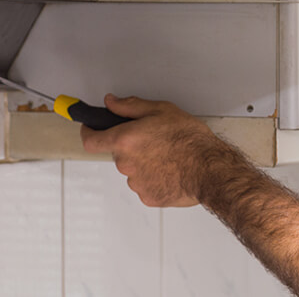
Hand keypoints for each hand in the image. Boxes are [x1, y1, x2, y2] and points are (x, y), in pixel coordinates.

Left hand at [80, 94, 224, 206]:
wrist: (210, 169)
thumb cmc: (190, 140)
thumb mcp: (162, 110)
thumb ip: (130, 106)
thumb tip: (112, 102)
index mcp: (125, 140)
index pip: (90, 140)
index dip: (89, 132)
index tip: (92, 129)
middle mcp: (125, 163)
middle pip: (119, 154)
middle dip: (132, 147)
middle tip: (155, 140)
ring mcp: (136, 183)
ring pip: (133, 170)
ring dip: (144, 163)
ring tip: (169, 157)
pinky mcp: (148, 197)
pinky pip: (146, 185)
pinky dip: (156, 178)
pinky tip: (173, 171)